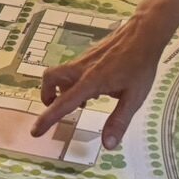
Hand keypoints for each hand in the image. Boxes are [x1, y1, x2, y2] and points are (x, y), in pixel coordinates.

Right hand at [33, 16, 167, 148]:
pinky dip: (73, 81)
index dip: (48, 119)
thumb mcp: (134, 97)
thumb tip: (108, 145)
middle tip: (55, 109)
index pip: (63, 103)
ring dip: (61, 88)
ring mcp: (84, 60)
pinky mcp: (89, 55)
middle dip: (46, 95)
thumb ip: (119, 121)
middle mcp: (82, 69)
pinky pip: (72, 69)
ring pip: (60, 72)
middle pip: (50, 78)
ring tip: (81, 104)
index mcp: (91, 82)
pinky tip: (94, 90)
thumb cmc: (140, 65)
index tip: (35, 131)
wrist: (143, 33)